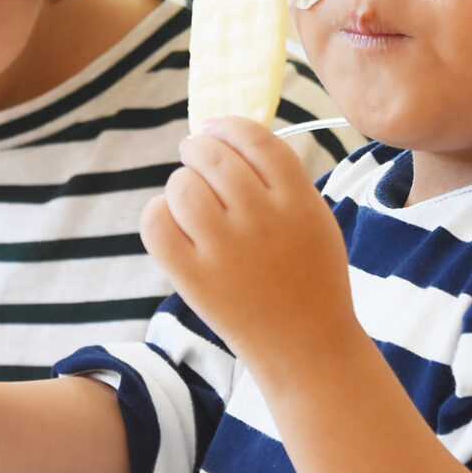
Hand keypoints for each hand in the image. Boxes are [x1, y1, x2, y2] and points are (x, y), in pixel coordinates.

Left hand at [141, 117, 358, 374]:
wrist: (307, 347)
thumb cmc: (310, 277)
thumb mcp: (314, 218)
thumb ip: (281, 177)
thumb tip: (226, 136)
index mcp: (298, 200)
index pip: (255, 138)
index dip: (227, 125)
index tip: (213, 127)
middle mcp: (262, 220)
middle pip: (213, 157)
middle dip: (197, 150)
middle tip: (195, 158)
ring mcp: (227, 250)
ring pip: (182, 187)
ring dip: (180, 183)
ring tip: (189, 195)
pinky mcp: (196, 279)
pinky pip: (156, 224)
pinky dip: (158, 214)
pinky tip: (172, 221)